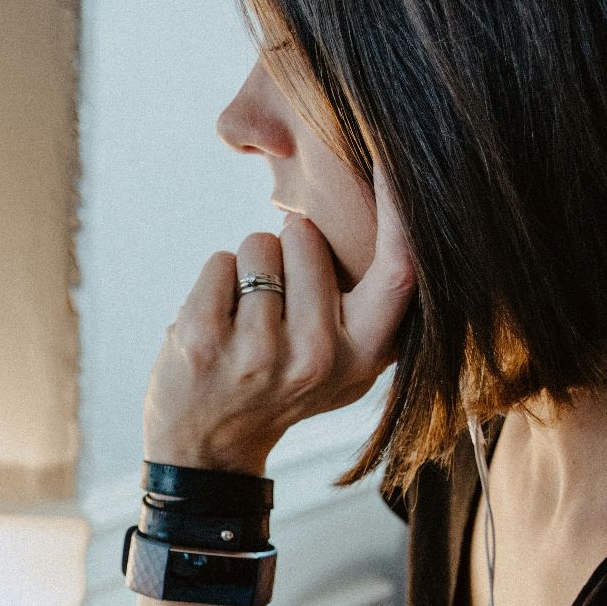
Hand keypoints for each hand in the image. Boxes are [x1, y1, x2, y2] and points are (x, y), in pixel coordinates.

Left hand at [144, 174, 414, 474]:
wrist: (208, 448)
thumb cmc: (283, 385)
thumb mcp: (347, 360)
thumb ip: (374, 302)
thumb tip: (402, 208)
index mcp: (365, 355)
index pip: (399, 270)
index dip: (401, 210)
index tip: (396, 156)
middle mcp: (318, 357)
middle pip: (307, 236)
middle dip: (288, 246)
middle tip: (279, 305)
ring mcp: (259, 352)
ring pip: (260, 243)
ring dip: (249, 268)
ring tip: (247, 320)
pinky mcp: (205, 341)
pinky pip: (221, 261)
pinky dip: (215, 281)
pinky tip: (217, 326)